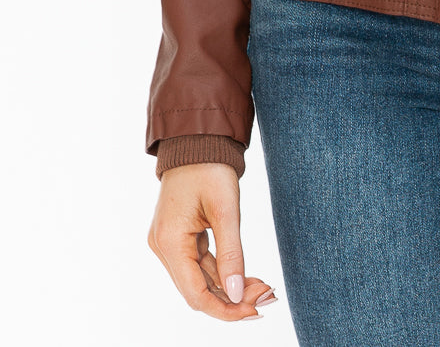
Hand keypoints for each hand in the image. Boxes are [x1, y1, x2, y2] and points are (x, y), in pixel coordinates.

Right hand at [148, 162, 276, 320]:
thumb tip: (238, 294)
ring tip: (262, 288)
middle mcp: (163, 247)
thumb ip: (231, 254)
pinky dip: (222, 272)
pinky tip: (246, 276)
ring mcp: (169, 242)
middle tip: (266, 298)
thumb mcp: (226, 210)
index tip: (254, 310)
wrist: (198, 139)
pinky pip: (200, 264)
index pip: (195, 294)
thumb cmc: (210, 167)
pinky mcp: (178, 236)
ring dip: (229, 287)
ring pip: (200, 280)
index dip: (225, 309)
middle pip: (197, 291)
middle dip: (232, 299)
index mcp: (170, 242)